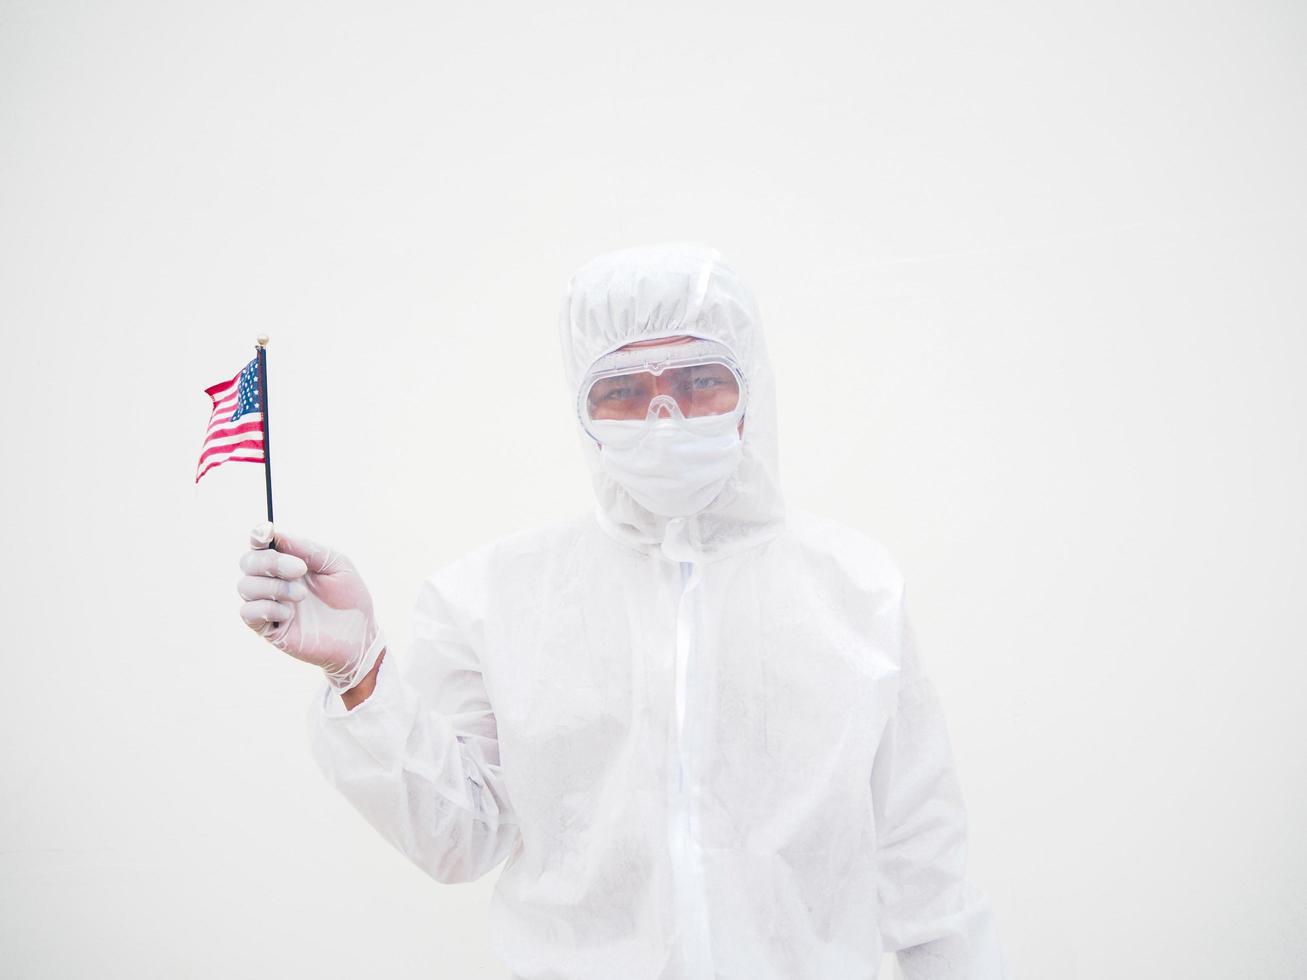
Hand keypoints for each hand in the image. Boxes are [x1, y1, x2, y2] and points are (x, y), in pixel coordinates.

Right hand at [238, 521, 384, 692]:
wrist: (360, 635)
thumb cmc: (350, 598)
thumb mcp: (336, 564)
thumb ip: (307, 549)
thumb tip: (276, 535)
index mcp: (289, 562)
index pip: (261, 544)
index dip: (258, 536)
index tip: (266, 532)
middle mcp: (274, 581)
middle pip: (248, 562)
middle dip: (271, 562)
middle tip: (300, 570)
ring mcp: (269, 605)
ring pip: (245, 586)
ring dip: (274, 587)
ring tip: (302, 596)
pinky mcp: (268, 629)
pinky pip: (248, 612)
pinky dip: (266, 608)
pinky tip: (289, 614)